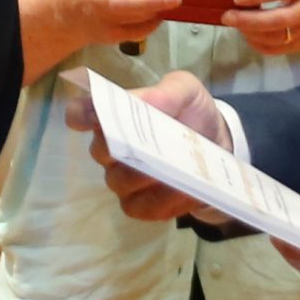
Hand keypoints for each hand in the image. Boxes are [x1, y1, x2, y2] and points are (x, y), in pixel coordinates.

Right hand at [19, 0, 181, 81]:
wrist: (64, 11)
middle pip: (131, 3)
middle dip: (156, 1)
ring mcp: (106, 21)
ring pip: (139, 20)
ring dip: (158, 11)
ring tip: (169, 1)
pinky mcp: (112, 38)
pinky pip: (140, 33)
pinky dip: (152, 23)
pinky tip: (157, 13)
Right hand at [69, 68, 228, 222]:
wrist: (218, 145)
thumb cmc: (192, 113)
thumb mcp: (187, 91)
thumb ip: (167, 91)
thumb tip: (145, 102)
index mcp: (114, 114)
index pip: (81, 113)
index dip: (82, 115)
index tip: (92, 117)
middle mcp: (110, 148)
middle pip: (101, 151)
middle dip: (124, 148)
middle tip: (150, 146)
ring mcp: (122, 179)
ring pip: (120, 182)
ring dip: (147, 177)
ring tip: (177, 171)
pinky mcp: (140, 205)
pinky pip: (141, 207)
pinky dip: (164, 201)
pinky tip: (185, 191)